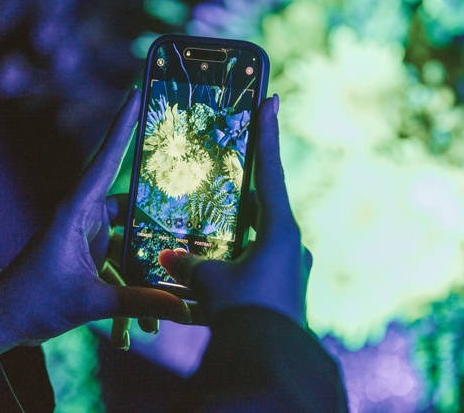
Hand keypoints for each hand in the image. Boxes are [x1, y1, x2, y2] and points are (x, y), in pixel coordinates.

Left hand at [0, 88, 191, 354]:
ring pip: (131, 231)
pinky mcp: (93, 250)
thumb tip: (183, 309)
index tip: (136, 96)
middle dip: (161, 201)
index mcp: (76, 211)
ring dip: (150, 251)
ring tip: (181, 264)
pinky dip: (137, 274)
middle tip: (194, 192)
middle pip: (132, 198)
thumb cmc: (34, 300)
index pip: (105, 161)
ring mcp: (90, 232)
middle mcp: (85, 215)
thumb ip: (137, 302)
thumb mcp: (89, 302)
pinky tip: (151, 303)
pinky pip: (124, 253)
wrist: (6, 319)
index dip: (121, 127)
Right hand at [158, 95, 310, 326]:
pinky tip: (218, 266)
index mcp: (282, 231)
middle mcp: (292, 245)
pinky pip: (259, 263)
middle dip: (245, 190)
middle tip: (229, 170)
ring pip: (260, 238)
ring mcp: (292, 268)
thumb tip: (171, 258)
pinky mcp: (286, 290)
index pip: (271, 171)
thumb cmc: (244, 312)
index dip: (268, 133)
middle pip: (265, 205)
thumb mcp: (211, 283)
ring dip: (237, 232)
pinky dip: (238, 259)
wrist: (270, 362)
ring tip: (212, 228)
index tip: (272, 100)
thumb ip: (190, 265)